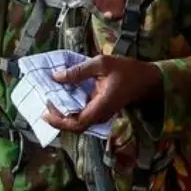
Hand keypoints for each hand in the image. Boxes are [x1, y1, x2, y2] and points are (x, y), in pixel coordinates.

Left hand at [39, 54, 162, 133]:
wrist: (146, 80)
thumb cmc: (127, 70)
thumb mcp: (102, 63)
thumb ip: (78, 71)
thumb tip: (56, 77)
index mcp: (102, 105)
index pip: (78, 122)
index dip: (60, 120)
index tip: (46, 111)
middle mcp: (101, 114)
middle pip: (76, 127)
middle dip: (58, 120)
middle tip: (44, 108)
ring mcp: (101, 115)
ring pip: (79, 123)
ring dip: (63, 117)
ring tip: (50, 103)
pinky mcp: (101, 111)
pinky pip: (84, 116)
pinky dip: (71, 111)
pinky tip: (63, 100)